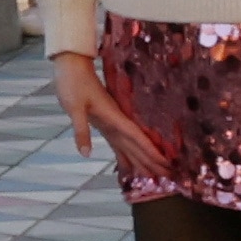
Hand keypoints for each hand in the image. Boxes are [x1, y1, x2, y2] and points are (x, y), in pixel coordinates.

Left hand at [53, 51, 170, 178]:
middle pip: (137, 144)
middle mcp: (116, 121)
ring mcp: (111, 122)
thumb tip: (86, 154)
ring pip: (130, 144)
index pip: (136, 137)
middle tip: (168, 175)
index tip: (165, 163)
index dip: (150, 151)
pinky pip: (119, 142)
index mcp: (113, 117)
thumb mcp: (74, 107)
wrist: (72, 66)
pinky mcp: (105, 122)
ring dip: (142, 159)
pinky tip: (129, 164)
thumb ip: (81, 130)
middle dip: (152, 160)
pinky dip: (125, 154)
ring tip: (155, 174)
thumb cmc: (73, 84)